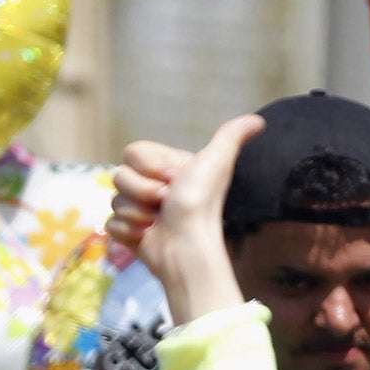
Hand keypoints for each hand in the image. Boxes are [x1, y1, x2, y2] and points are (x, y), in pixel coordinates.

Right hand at [106, 115, 264, 322]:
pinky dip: (128, 232)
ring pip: (114, 200)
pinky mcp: (128, 233)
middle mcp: (151, 187)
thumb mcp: (217, 162)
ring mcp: (137, 210)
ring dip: (137, 213)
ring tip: (159, 222)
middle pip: (119, 176)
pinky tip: (147, 236)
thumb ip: (231, 136)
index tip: (173, 180)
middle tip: (166, 204)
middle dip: (143, 191)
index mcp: (166, 168)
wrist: (188, 247)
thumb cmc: (201, 204)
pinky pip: (110, 223)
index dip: (148, 167)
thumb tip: (259, 122)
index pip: (132, 152)